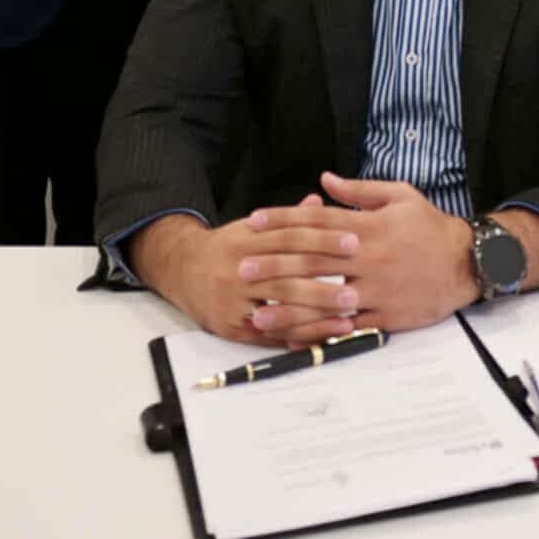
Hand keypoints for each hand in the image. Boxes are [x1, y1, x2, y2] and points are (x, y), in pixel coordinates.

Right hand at [129, 209, 362, 347]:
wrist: (182, 270)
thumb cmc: (228, 248)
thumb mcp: (250, 228)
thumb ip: (287, 219)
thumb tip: (318, 201)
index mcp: (246, 240)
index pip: (290, 238)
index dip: (323, 240)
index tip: (354, 242)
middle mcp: (237, 270)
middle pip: (286, 277)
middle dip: (323, 284)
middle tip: (356, 289)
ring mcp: (233, 301)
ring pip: (279, 308)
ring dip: (316, 314)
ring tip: (348, 316)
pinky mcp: (230, 327)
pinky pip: (268, 335)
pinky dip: (296, 335)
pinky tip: (321, 336)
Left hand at [236, 174, 478, 342]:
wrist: (466, 263)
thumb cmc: (431, 226)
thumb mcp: (401, 196)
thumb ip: (360, 190)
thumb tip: (324, 181)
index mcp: (369, 227)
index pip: (318, 222)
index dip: (283, 220)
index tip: (255, 221)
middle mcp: (368, 259)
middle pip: (313, 262)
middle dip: (275, 265)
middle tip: (243, 268)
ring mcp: (374, 290)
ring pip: (324, 300)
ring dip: (288, 307)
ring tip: (258, 312)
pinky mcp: (383, 316)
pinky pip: (345, 327)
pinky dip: (318, 333)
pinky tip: (295, 337)